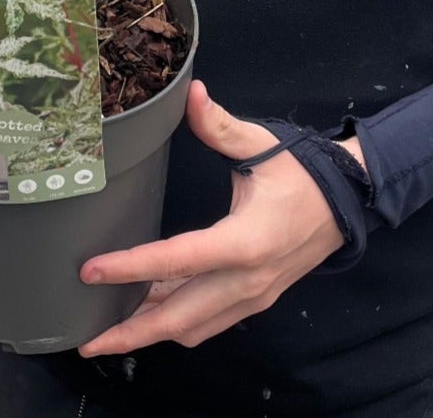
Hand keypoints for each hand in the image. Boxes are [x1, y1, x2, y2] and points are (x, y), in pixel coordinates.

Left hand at [77, 80, 358, 355]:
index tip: (91, 272)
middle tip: (86, 338)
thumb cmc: (301, 174)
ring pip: (194, 328)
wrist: (346, 203)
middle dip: (131, 331)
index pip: (178, 260)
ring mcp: (253, 297)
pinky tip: (148, 313)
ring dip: (150, 333)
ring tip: (107, 330)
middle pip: (181, 318)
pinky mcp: (254, 301)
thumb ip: (220, 125)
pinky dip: (176, 324)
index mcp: (245, 241)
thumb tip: (190, 93)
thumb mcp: (262, 144)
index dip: (131, 268)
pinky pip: (209, 323)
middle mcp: (247, 280)